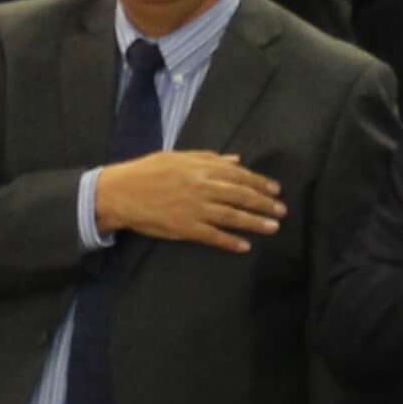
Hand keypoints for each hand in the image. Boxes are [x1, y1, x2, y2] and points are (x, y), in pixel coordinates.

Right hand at [92, 149, 280, 248]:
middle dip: (264, 203)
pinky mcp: (184, 228)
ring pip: (231, 216)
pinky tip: (244, 246)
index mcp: (200, 167)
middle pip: (240, 195)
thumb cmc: (147, 171)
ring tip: (273, 227)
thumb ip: (208, 158)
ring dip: (255, 222)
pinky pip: (212, 236)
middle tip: (282, 210)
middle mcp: (201, 187)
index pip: (238, 175)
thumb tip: (237, 160)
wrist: (120, 192)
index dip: (259, 182)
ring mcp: (194, 208)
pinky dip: (229, 241)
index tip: (275, 189)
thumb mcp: (177, 157)